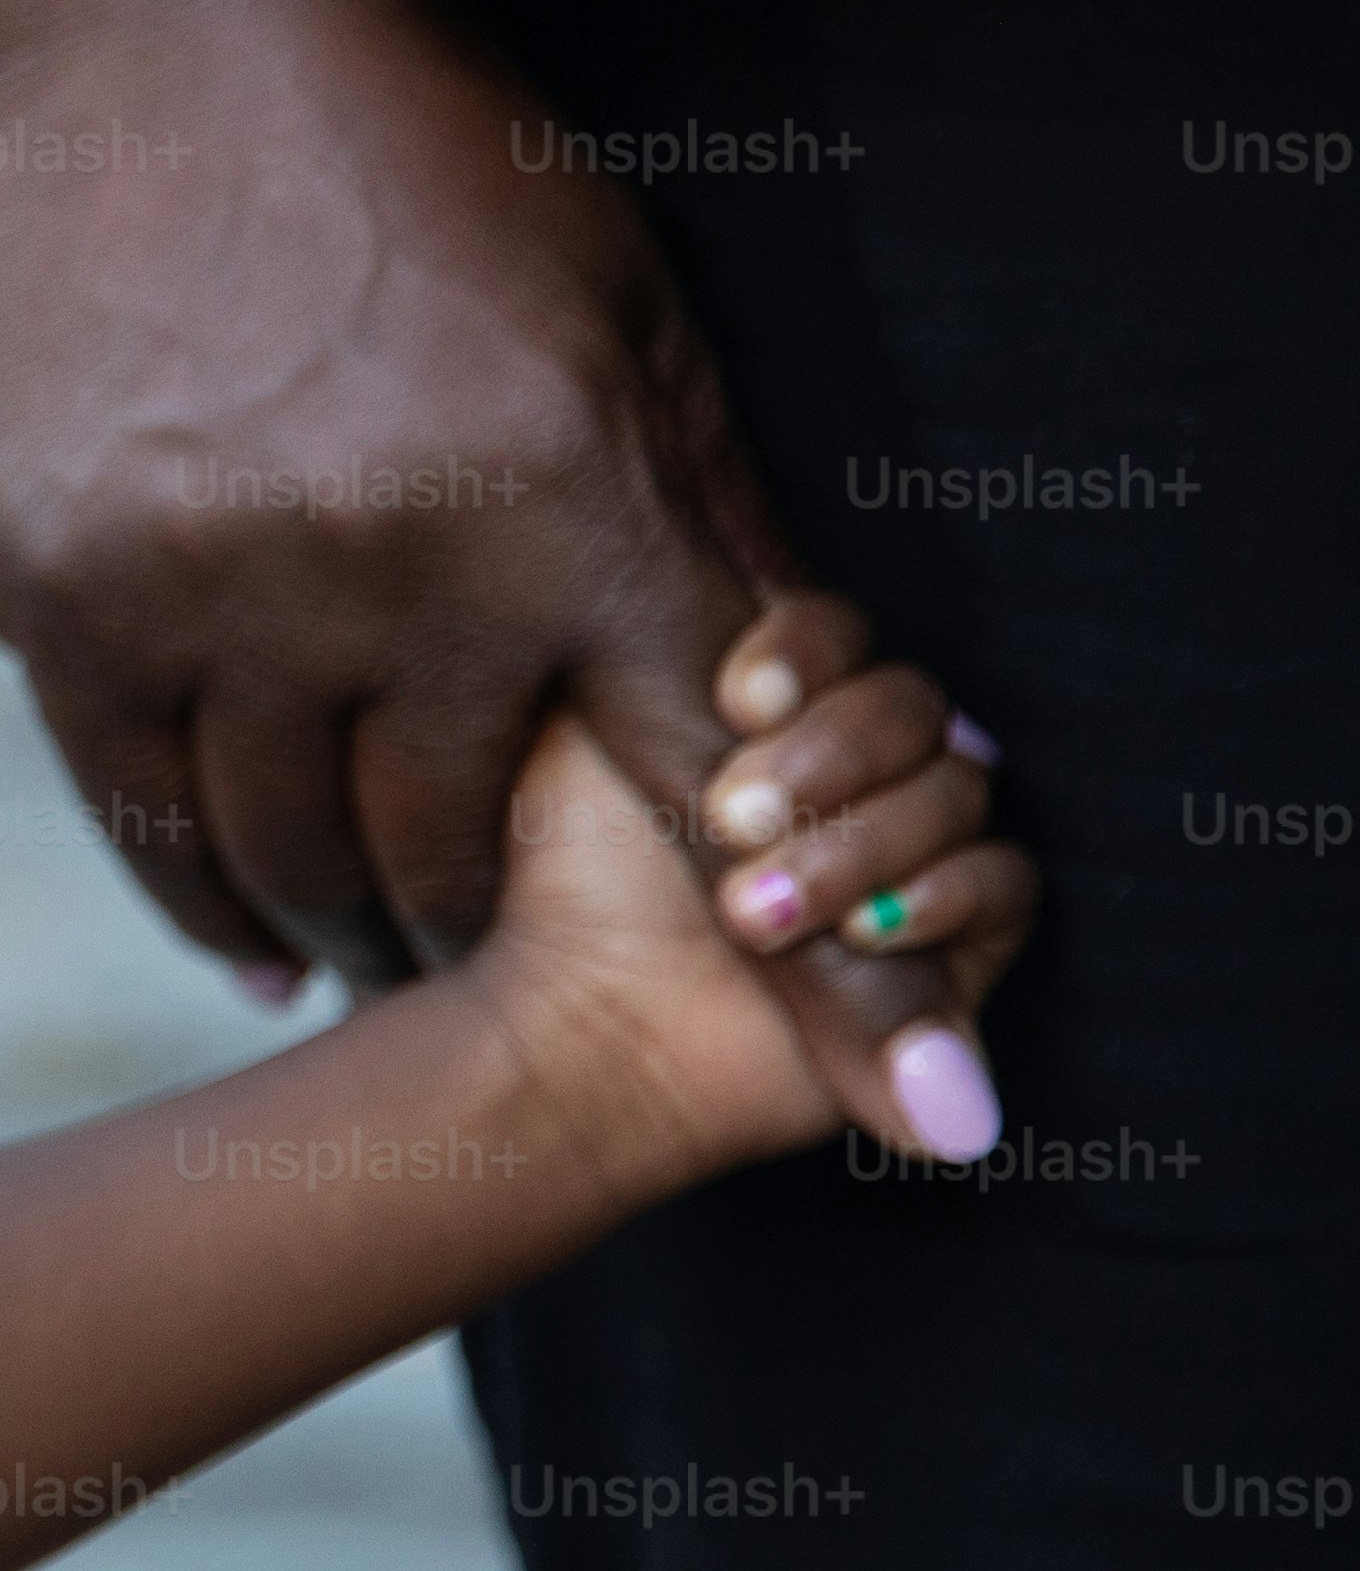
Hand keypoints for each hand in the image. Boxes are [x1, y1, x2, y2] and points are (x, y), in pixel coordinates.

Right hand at [0, 0, 993, 1146]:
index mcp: (565, 496)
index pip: (705, 780)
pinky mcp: (68, 587)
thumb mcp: (620, 308)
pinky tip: (248, 942)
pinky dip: (196, 895)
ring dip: (347, 926)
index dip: (799, 951)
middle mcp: (394, 568)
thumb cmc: (409, 154)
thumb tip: (811, 710)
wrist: (122, 39)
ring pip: (291, 850)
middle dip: (493, 930)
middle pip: (460, 850)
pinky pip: (137, 802)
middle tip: (509, 960)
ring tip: (378, 951)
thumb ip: (701, 516)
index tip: (875, 1081)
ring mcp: (212, 586)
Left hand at [476, 667, 1029, 1183]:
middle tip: (729, 819)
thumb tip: (712, 553)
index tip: (733, 699)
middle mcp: (850, 765)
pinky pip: (1006, 882)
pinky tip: (857, 933)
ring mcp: (906, 848)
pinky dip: (936, 897)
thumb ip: (665, 640)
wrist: (577, 1017)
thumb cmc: (564, 870)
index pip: (838, 631)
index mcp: (768, 699)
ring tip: (751, 909)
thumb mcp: (592, 726)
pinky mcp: (954, 941)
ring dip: (858, 844)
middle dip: (826, 758)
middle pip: (913, 705)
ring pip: (960, 789)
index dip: (805, 653)